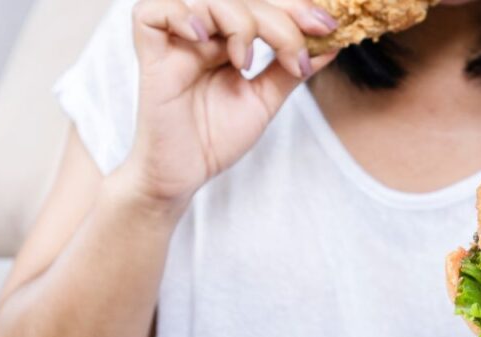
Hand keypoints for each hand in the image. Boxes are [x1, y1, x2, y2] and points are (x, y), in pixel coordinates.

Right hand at [124, 0, 338, 207]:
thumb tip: (330, 45)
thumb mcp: (264, 100)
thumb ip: (289, 70)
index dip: (295, 9)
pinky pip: (150, 14)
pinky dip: (180, 15)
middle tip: (296, 51)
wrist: (184, 175)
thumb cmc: (216, 138)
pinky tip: (203, 37)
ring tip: (244, 60)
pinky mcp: (151, 56)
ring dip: (238, 21)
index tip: (327, 27)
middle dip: (279, 18)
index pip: (263, 6)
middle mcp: (204, 34)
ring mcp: (177, 42)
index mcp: (228, 40)